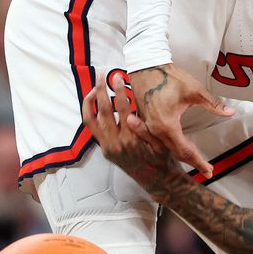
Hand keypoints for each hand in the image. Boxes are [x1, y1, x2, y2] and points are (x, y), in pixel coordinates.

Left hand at [81, 78, 188, 200]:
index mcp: (130, 139)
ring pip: (91, 119)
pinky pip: (92, 129)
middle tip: (102, 74)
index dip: (119, 90)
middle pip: (103, 110)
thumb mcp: (161, 145)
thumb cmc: (162, 159)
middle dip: (102, 89)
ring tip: (95, 87)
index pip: (122, 108)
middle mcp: (115, 143)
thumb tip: (131, 115)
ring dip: (90, 101)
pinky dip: (90, 113)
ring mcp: (107, 147)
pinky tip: (95, 103)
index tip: (118, 77)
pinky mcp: (104, 150)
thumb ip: (146, 130)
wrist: (156, 180)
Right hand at [127, 64, 233, 177]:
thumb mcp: (194, 90)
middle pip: (176, 153)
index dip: (199, 162)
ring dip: (181, 155)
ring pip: (166, 148)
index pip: (186, 151)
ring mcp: (148, 126)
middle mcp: (155, 130)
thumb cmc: (169, 76)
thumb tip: (231, 112)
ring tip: (195, 160)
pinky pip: (157, 140)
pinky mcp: (144, 121)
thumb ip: (213, 104)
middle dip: (192, 162)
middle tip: (207, 170)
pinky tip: (177, 147)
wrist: (145, 65)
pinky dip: (169, 147)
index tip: (209, 171)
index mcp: (167, 125)